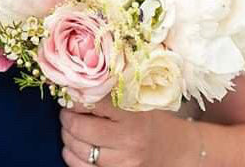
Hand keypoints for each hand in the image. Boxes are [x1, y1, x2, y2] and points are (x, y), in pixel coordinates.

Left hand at [60, 101, 189, 166]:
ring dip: (67, 138)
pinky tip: (73, 148)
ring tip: (70, 128)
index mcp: (132, 115)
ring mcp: (123, 163)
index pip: (91, 103)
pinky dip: (72, 157)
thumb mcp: (137, 101)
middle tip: (67, 111)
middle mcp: (128, 141)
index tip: (71, 95)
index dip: (75, 99)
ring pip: (79, 151)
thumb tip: (77, 86)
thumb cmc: (153, 120)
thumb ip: (111, 94)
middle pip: (80, 129)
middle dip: (66, 118)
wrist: (177, 150)